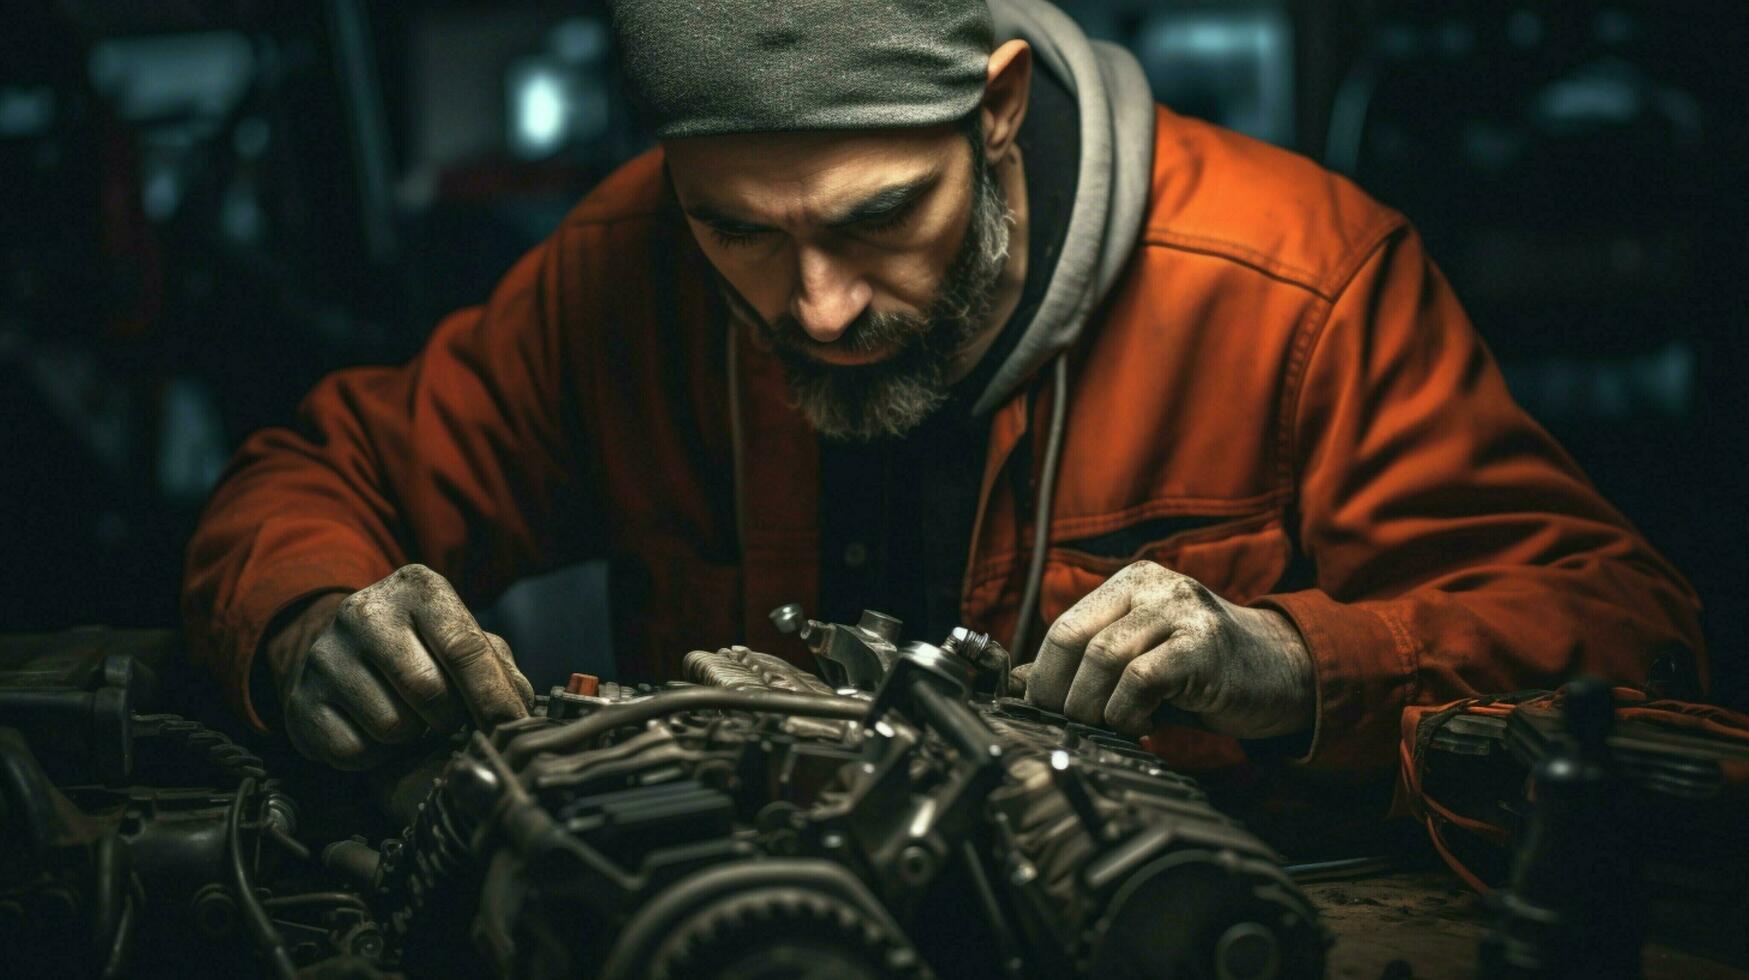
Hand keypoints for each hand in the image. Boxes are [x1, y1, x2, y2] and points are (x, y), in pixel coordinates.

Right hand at [266, 564, 534, 769]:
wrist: (345, 651)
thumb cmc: (424, 647)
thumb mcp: (464, 638)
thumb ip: (499, 668)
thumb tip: (519, 706)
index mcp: (418, 588)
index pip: (464, 647)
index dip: (493, 695)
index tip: (511, 726)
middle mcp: (365, 612)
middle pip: (430, 692)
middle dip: (451, 719)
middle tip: (450, 719)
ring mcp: (325, 656)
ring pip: (392, 727)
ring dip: (412, 737)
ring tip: (409, 718)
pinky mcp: (300, 700)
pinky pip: (354, 752)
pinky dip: (375, 756)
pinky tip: (375, 731)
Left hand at [1021, 560, 1313, 738]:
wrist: (1282, 672)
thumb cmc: (1201, 671)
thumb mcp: (1137, 660)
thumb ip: (1083, 666)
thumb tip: (1018, 684)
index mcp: (1129, 583)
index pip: (1062, 626)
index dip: (1042, 675)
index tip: (1042, 712)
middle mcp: (1153, 586)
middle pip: (1074, 638)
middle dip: (1059, 693)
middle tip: (1067, 725)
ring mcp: (1180, 611)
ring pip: (1103, 658)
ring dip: (1092, 708)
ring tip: (1106, 728)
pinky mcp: (1204, 645)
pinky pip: (1141, 679)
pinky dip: (1128, 712)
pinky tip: (1141, 725)